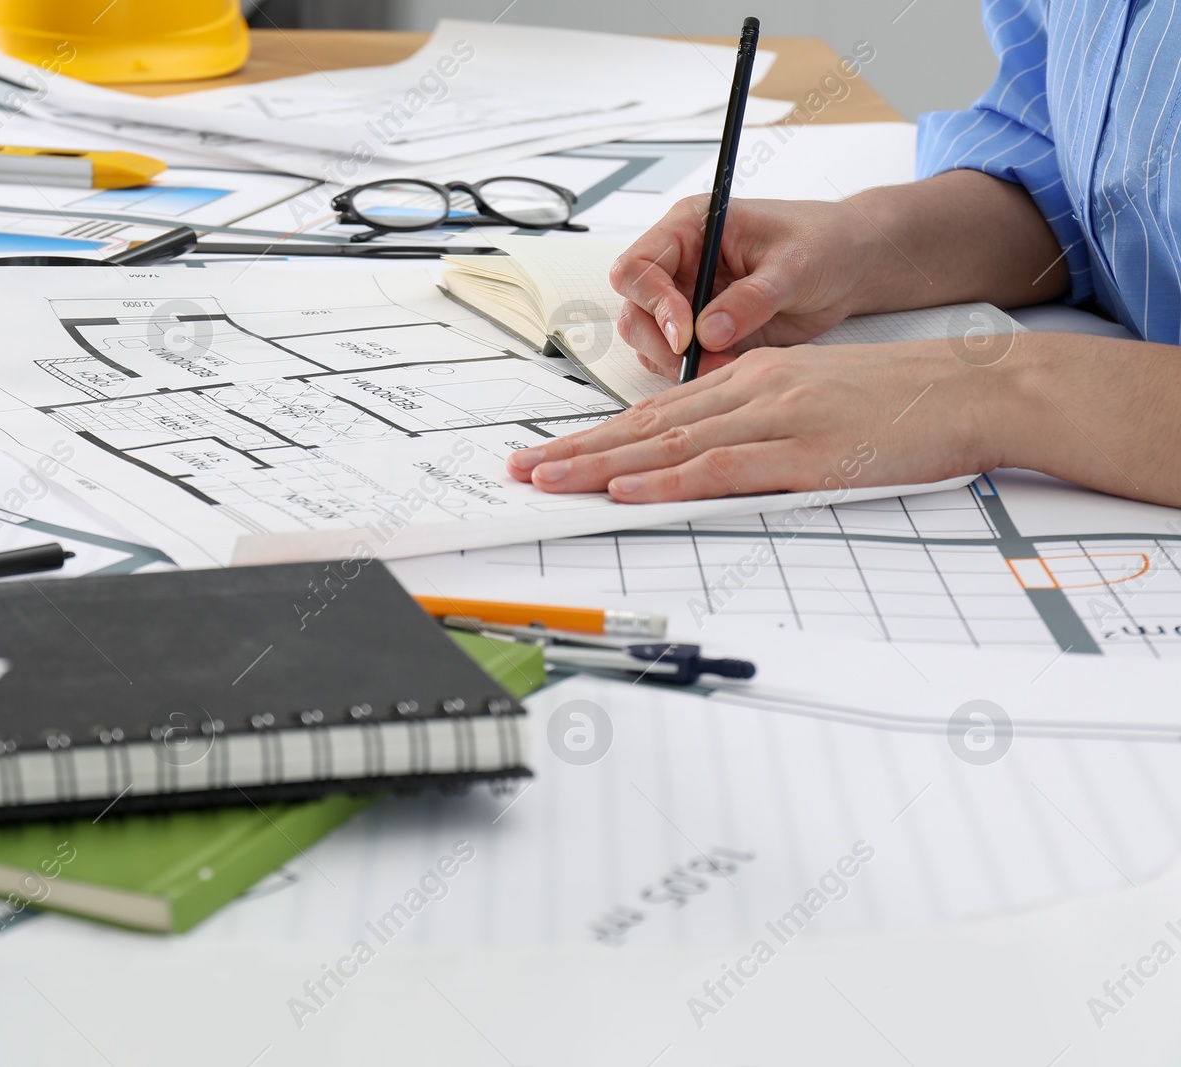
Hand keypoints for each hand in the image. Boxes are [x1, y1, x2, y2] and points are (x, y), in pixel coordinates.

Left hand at [506, 341, 996, 501]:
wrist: (972, 388)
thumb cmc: (899, 398)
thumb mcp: (817, 396)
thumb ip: (761, 420)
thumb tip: (708, 455)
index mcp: (753, 378)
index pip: (657, 412)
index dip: (597, 435)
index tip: (551, 454)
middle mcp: (752, 391)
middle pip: (646, 426)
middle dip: (576, 450)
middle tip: (521, 470)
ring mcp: (776, 419)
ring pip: (669, 445)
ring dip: (602, 466)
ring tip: (549, 482)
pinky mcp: (804, 452)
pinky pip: (722, 467)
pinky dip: (669, 482)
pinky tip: (628, 491)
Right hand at [610, 196, 871, 377]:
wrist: (850, 265)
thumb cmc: (824, 243)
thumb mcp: (794, 265)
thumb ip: (751, 297)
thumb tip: (709, 331)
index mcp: (691, 228)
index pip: (638, 265)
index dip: (652, 302)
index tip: (684, 332)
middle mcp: (680, 264)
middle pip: (635, 309)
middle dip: (661, 343)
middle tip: (699, 362)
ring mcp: (688, 299)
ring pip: (649, 340)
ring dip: (676, 363)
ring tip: (723, 367)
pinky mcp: (701, 331)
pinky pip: (675, 359)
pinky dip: (692, 372)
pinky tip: (726, 369)